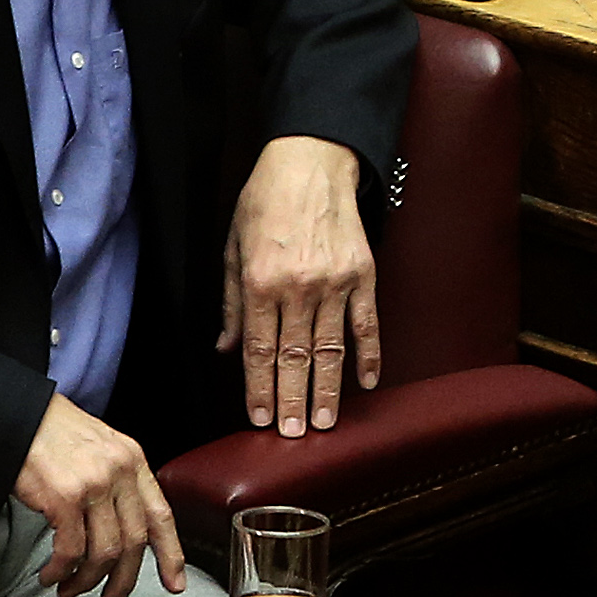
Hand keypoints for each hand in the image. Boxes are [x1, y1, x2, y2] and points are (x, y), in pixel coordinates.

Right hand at [13, 393, 184, 596]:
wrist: (18, 415)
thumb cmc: (53, 434)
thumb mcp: (100, 449)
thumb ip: (117, 482)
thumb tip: (122, 527)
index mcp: (134, 462)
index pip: (161, 515)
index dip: (171, 554)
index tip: (175, 584)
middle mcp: (120, 473)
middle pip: (134, 542)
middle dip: (123, 581)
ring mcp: (94, 485)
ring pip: (103, 552)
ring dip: (85, 581)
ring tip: (68, 589)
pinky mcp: (64, 498)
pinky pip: (70, 550)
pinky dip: (60, 570)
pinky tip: (49, 575)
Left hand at [216, 135, 376, 436]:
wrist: (310, 162)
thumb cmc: (265, 201)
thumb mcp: (232, 248)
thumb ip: (232, 304)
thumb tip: (228, 349)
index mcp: (260, 283)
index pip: (259, 350)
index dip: (258, 389)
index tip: (259, 419)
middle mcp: (298, 288)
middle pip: (294, 358)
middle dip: (292, 400)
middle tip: (294, 434)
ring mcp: (335, 282)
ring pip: (331, 348)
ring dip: (328, 389)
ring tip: (326, 422)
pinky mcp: (363, 274)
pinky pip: (367, 323)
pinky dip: (368, 354)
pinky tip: (367, 382)